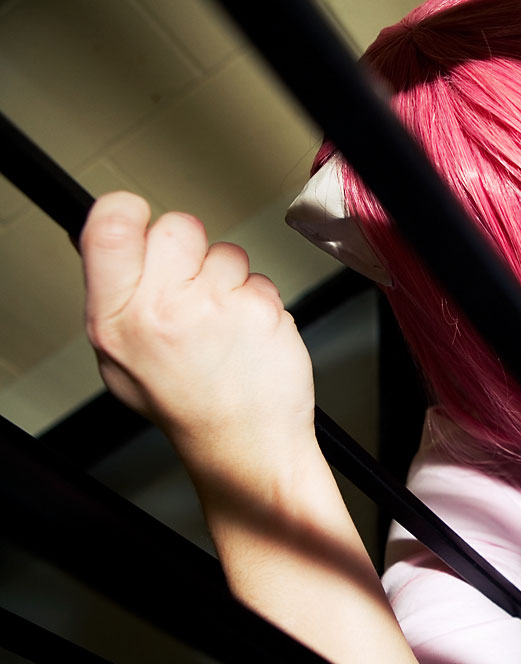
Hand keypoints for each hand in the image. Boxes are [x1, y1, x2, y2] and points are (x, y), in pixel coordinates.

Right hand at [81, 192, 315, 466]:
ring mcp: (215, 308)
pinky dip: (258, 301)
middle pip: (177, 225)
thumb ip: (115, 299)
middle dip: (190, 249)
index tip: (141, 219)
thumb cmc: (186, 404)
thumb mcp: (120, 359)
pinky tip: (248, 336)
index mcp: (115, 319)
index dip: (129, 210)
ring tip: (223, 325)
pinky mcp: (260, 310)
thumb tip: (112, 243)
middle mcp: (161, 310)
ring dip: (229, 280)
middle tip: (192, 288)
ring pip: (225, 251)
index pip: (110, 226)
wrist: (244, 445)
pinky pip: (260, 279)